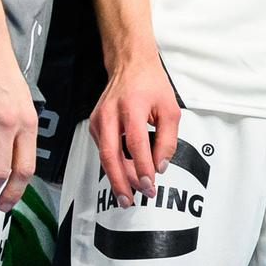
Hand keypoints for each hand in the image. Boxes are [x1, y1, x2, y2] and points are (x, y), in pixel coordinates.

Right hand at [88, 57, 178, 206]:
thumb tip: (160, 167)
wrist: (130, 65)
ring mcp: (98, 119)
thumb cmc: (152, 85)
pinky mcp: (94, 124)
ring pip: (104, 155)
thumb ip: (168, 139)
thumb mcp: (171, 109)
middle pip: (110, 154)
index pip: (135, 142)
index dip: (141, 166)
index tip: (149, 184)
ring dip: (116, 177)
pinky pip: (103, 150)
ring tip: (128, 195)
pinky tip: (124, 176)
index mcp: (132, 106)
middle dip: (120, 181)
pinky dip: (113, 165)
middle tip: (130, 200)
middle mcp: (110, 113)